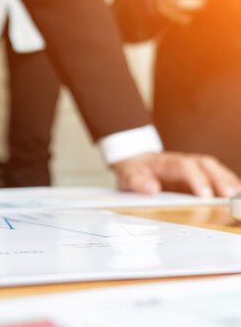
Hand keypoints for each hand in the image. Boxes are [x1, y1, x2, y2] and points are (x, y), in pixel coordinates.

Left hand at [111, 152, 240, 197]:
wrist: (133, 160)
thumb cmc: (133, 170)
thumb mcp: (126, 176)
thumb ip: (136, 181)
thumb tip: (151, 188)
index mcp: (165, 162)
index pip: (184, 167)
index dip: (197, 179)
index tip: (205, 196)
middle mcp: (182, 161)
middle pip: (205, 165)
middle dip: (219, 179)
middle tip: (230, 195)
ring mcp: (192, 166)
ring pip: (214, 169)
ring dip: (228, 181)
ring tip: (238, 197)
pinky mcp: (198, 174)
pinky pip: (217, 175)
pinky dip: (228, 183)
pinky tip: (236, 195)